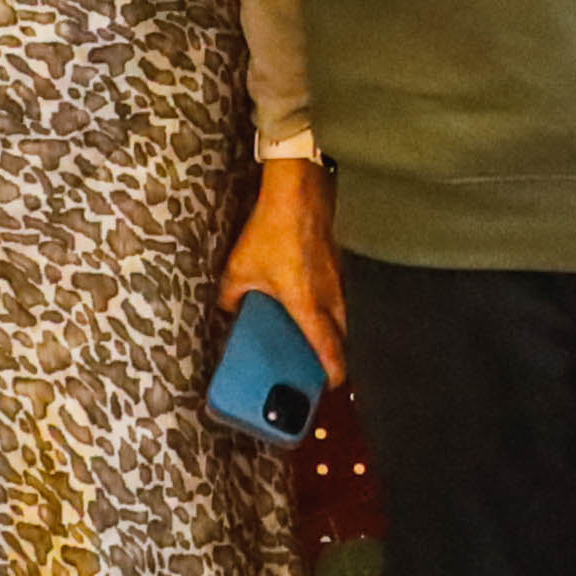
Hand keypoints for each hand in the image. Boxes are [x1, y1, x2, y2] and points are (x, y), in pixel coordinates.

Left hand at [220, 160, 345, 378]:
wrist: (299, 190)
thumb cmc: (272, 231)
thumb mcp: (240, 268)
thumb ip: (231, 296)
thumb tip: (227, 309)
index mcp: (308, 304)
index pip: (329, 349)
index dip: (334, 371)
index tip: (333, 385)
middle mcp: (331, 295)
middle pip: (346, 335)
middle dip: (340, 353)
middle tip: (327, 362)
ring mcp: (340, 276)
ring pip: (348, 312)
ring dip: (340, 327)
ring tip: (323, 333)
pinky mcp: (340, 259)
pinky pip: (343, 291)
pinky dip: (336, 302)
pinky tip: (318, 296)